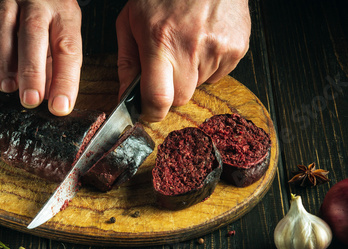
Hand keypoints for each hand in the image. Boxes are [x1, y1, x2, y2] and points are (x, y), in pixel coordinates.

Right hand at [0, 0, 82, 115]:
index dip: (65, 80)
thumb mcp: (62, 35)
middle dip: (31, 71)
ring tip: (7, 87)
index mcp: (63, 12)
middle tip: (30, 100)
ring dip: (2, 62)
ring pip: (0, 26)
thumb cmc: (49, 18)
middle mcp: (36, 1)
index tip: (60, 107)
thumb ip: (58, 66)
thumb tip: (52, 100)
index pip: (67, 47)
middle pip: (33, 32)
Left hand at [116, 0, 250, 121]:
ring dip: (190, 74)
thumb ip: (127, 62)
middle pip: (181, 98)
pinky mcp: (238, 48)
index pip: (158, 98)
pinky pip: (219, 73)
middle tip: (167, 66)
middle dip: (171, 91)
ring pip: (200, 86)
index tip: (148, 111)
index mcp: (160, 40)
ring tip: (187, 43)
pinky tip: (203, 40)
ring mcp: (218, 48)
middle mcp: (191, 47)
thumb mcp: (131, 20)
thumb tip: (126, 96)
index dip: (151, 112)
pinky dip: (208, 64)